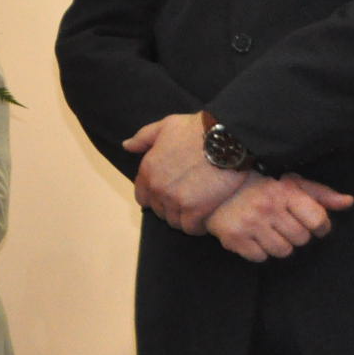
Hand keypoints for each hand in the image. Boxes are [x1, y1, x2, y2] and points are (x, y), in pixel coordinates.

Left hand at [127, 113, 247, 232]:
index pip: (142, 196)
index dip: (154, 197)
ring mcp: (176, 201)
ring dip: (184, 218)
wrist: (226, 139)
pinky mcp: (196, 211)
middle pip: (159, 210)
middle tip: (187, 200)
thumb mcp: (165, 126)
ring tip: (197, 209)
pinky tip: (206, 217)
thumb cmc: (196, 129)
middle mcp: (158, 188)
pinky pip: (191, 228)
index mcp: (148, 170)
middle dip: (170, 207)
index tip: (168, 194)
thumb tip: (127, 146)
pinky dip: (198, 226)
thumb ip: (143, 138)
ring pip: (175, 221)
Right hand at [206, 173, 353, 261]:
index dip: (319, 225)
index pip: (318, 220)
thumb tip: (349, 202)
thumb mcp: (290, 183)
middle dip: (296, 234)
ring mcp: (249, 223)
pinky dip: (258, 251)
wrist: (213, 189)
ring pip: (283, 251)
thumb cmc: (260, 186)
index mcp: (284, 191)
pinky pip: (260, 257)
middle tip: (282, 223)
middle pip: (301, 239)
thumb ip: (320, 194)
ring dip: (278, 244)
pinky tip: (253, 236)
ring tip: (267, 229)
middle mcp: (267, 206)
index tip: (311, 223)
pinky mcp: (234, 237)